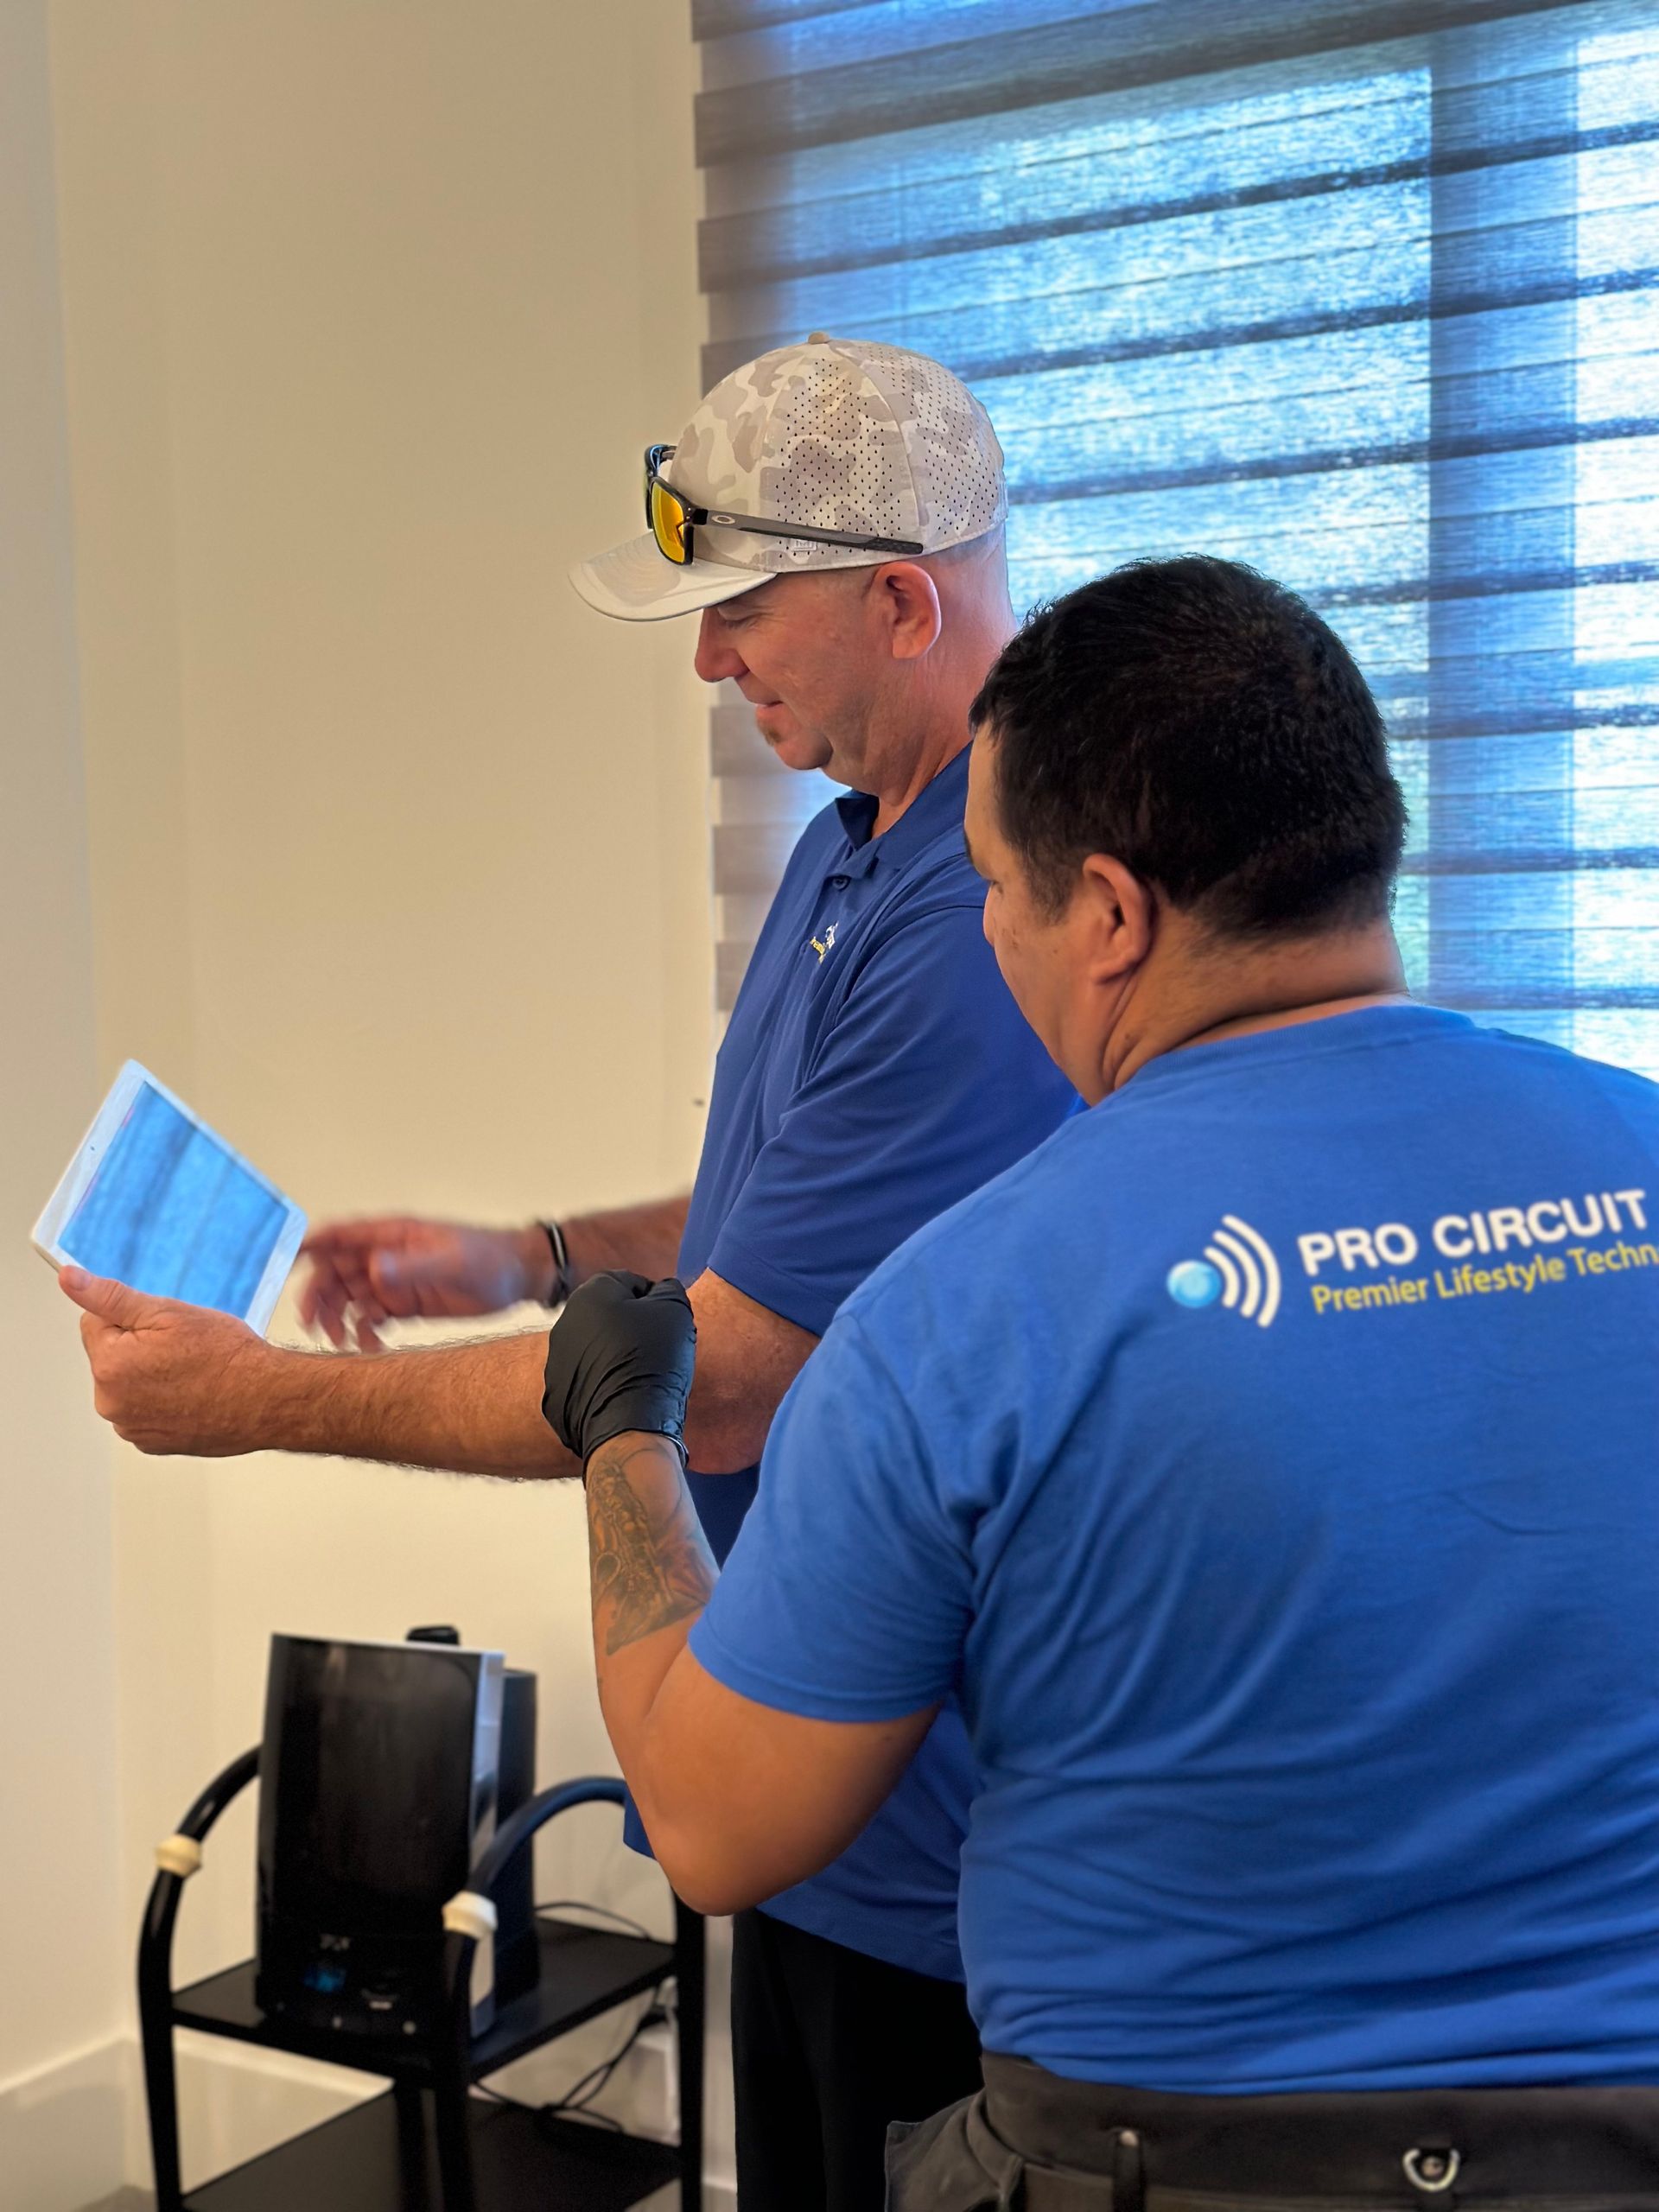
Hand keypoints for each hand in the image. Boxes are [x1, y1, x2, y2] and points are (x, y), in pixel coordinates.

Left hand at [59, 1267, 275, 1455]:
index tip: (164, 1328)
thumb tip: (69, 1279)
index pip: (95, 1323)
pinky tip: (192, 1393)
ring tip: (191, 1372)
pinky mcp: (151, 1443)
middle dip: (138, 1348)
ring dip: (150, 1376)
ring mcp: (131, 1428)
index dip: (133, 1318)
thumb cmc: (227, 1357)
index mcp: (109, 1366)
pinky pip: (145, 1410)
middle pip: (111, 1356)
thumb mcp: (168, 1312)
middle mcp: (111, 1403)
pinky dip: (163, 1401)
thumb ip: (110, 1296)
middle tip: (183, 1349)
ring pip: (129, 1384)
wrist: (267, 1399)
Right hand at [297, 1217, 550, 1350]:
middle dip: (319, 1297)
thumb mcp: (450, 1261)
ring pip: (348, 1299)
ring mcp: (394, 1281)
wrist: (519, 1276)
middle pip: (334, 1273)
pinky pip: (370, 1319)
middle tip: (316, 1325)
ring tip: (345, 1343)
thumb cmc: (489, 1258)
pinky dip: (364, 1334)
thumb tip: (372, 1268)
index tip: (286, 1267)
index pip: (338, 1236)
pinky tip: (372, 1348)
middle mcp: (386, 1257)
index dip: (309, 1247)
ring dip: (339, 1320)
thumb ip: (411, 1266)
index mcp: (392, 1235)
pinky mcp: (405, 1305)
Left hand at [542, 1273, 695, 1465]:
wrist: (628, 1426)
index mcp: (591, 1295)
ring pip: (597, 1347)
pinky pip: (587, 1378)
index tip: (668, 1324)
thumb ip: (669, 1290)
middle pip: (609, 1315)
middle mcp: (565, 1323)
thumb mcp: (676, 1311)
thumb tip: (662, 1290)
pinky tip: (624, 1395)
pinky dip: (604, 1382)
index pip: (630, 1283)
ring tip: (642, 1375)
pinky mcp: (556, 1393)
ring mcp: (557, 1360)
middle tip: (657, 1349)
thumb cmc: (652, 1362)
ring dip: (617, 1354)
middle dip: (633, 1327)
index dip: (656, 1302)